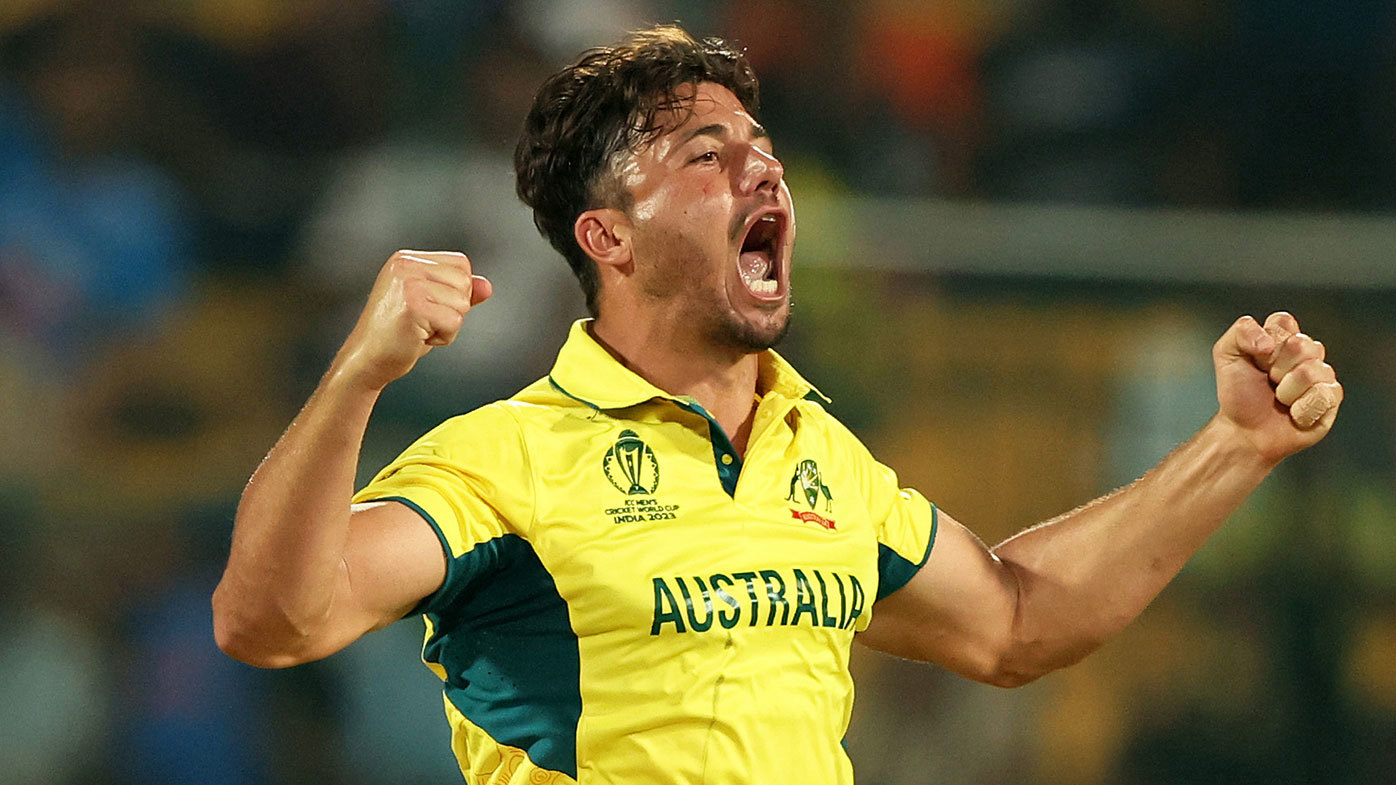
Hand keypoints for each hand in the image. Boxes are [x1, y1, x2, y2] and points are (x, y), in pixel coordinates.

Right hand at [334, 250, 492, 390]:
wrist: (367, 359)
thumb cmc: (398, 334)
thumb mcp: (431, 306)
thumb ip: (458, 292)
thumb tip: (487, 286)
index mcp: (407, 259)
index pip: (461, 264)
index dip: (456, 291)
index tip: (429, 306)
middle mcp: (406, 265)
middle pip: (465, 282)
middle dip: (453, 309)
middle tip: (423, 321)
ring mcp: (409, 284)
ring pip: (462, 303)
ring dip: (448, 325)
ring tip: (420, 329)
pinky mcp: (414, 306)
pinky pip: (455, 321)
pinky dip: (444, 337)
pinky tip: (419, 338)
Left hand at [1212, 311, 1342, 463]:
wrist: (1244, 431)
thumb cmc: (1238, 393)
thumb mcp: (1226, 354)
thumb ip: (1241, 332)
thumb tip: (1269, 343)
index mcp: (1283, 337)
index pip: (1284, 321)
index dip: (1266, 342)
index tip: (1256, 359)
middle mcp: (1306, 352)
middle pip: (1301, 344)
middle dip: (1275, 368)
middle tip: (1268, 381)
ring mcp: (1322, 374)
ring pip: (1311, 371)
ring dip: (1287, 390)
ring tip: (1280, 399)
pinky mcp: (1331, 398)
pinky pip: (1323, 394)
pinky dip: (1301, 408)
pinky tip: (1294, 414)